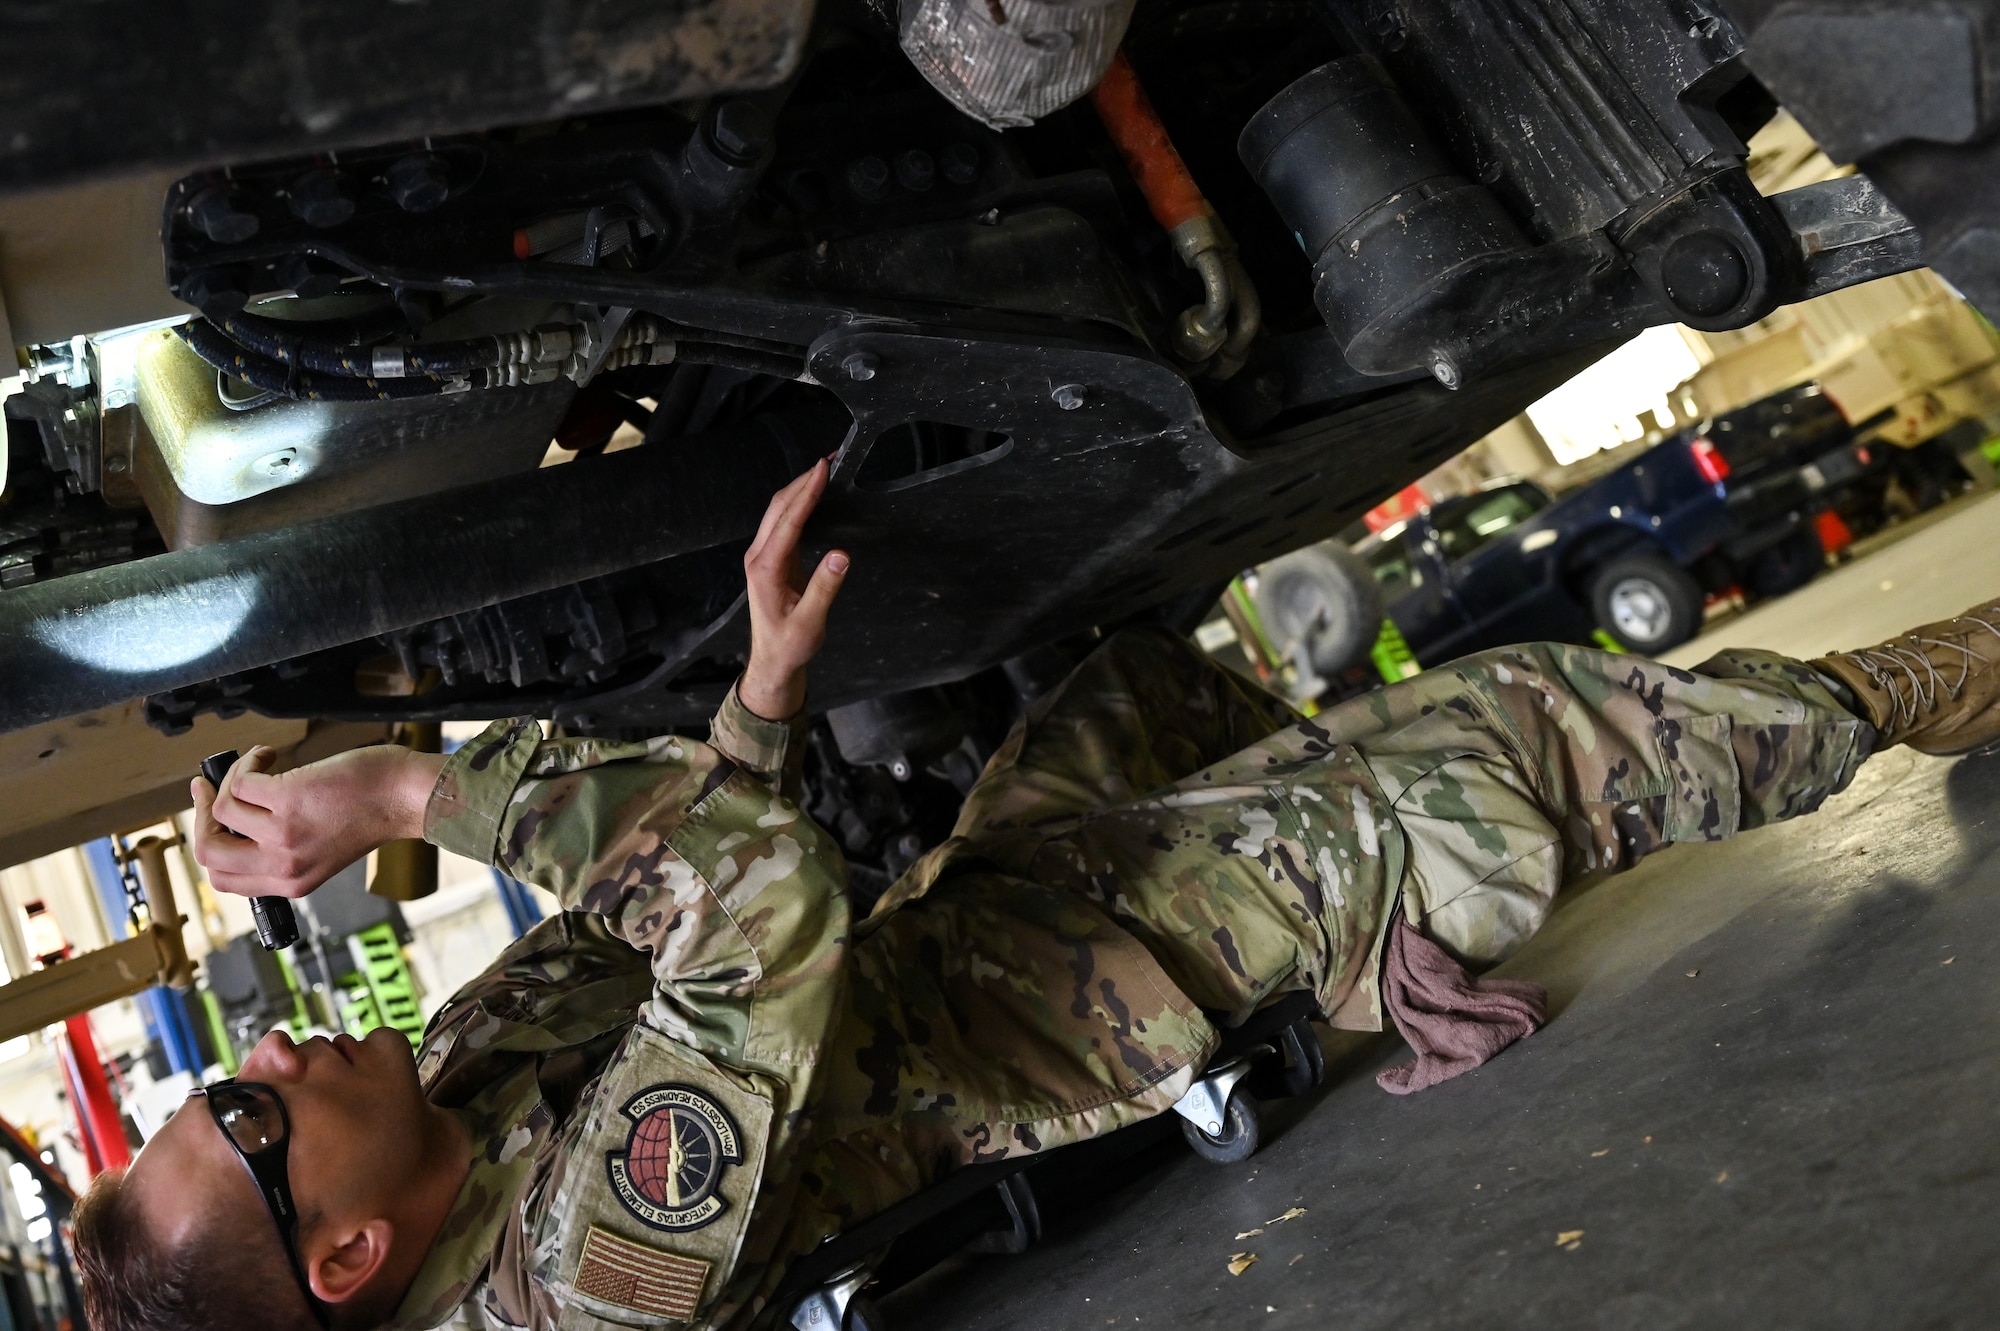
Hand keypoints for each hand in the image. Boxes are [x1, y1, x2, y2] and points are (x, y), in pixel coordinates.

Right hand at [190, 743, 446, 898]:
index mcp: (290, 882)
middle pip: (208, 851)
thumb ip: (282, 848)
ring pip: (222, 808)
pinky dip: (248, 761)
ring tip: (257, 764)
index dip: (210, 845)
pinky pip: (241, 780)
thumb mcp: (321, 850)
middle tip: (210, 790)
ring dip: (231, 778)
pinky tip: (268, 754)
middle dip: (200, 816)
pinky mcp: (288, 799)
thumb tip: (233, 816)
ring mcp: (284, 834)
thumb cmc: (371, 813)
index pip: (223, 879)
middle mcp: (284, 865)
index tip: (210, 817)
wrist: (405, 797)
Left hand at [740, 457, 849, 719]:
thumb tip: (841, 555)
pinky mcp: (772, 559)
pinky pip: (784, 522)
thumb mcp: (811, 622)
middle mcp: (760, 557)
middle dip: (803, 480)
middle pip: (779, 507)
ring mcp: (763, 556)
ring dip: (800, 488)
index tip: (823, 469)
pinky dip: (799, 503)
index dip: (807, 492)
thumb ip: (825, 588)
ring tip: (825, 469)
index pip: (788, 520)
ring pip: (779, 511)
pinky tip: (815, 495)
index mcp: (766, 569)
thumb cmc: (790, 645)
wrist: (772, 662)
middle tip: (830, 460)